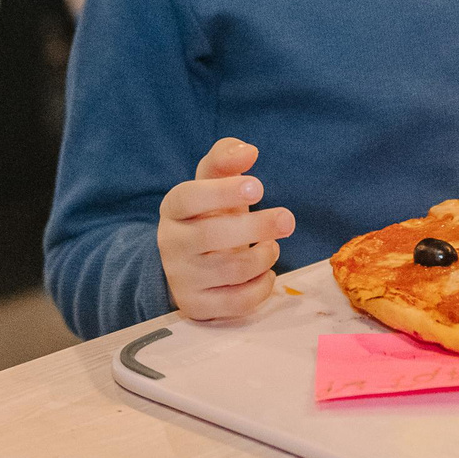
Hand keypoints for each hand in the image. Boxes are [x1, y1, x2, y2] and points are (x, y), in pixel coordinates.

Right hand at [158, 137, 295, 320]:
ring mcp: (182, 278)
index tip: (259, 187)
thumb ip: (226, 159)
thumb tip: (248, 151)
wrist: (189, 261)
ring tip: (271, 246)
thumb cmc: (208, 213)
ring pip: (232, 269)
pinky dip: (262, 286)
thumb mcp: (212, 182)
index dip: (223, 192)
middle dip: (257, 226)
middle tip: (287, 219)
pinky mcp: (197, 306)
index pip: (190, 198)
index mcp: (173, 208)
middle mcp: (171, 243)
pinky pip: (238, 302)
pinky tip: (266, 271)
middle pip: (212, 235)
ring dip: (264, 256)